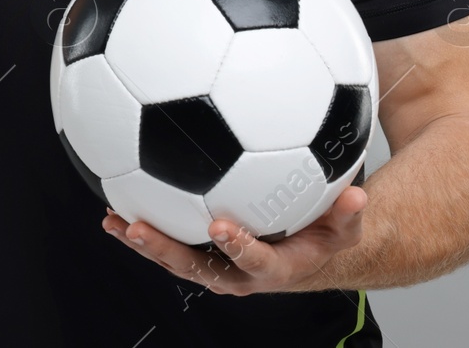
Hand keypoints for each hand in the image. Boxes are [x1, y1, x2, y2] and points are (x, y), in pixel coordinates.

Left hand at [101, 185, 366, 294]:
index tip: (219, 226)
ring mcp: (214, 266)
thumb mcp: (342, 227)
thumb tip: (357, 194)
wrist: (306, 256)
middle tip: (136, 229)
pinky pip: (167, 244)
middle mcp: (238, 273)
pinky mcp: (198, 255)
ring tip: (112, 221)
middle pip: (197, 267)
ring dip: (143, 243)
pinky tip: (113, 207)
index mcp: (274, 267)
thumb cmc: (322, 235)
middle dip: (165, 251)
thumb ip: (347, 213)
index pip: (254, 261)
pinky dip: (141, 229)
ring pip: (174, 259)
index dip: (237, 247)